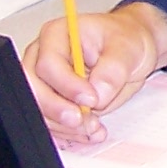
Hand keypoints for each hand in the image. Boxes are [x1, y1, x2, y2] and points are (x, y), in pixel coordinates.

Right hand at [24, 3, 166, 145]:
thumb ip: (113, 68)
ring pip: (40, 109)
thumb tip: (99, 91)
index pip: (48, 63)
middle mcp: (44, 57)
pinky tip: (90, 131)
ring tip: (94, 127)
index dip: (67, 85)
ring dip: (65, 126)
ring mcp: (46, 81)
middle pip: (34, 89)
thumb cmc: (126, 39)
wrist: (132, 50)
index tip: (91, 98)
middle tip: (83, 121)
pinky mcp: (53, 101)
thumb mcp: (128, 48)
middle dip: (58, 110)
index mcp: (58, 35)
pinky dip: (70, 132)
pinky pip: (52, 122)